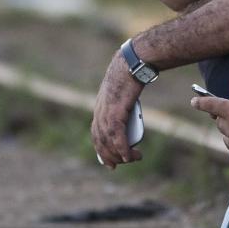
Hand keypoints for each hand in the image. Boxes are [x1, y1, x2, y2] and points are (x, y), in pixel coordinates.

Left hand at [90, 53, 144, 167]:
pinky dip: (122, 148)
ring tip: (132, 159)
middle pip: (100, 141)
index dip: (101, 149)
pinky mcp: (116, 111)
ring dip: (119, 154)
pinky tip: (129, 155)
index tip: (109, 161)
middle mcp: (99, 111)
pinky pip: (116, 135)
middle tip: (120, 164)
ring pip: (108, 141)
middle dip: (109, 156)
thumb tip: (131, 117)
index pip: (95, 133)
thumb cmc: (130, 76)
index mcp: (100, 107)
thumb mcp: (123, 93)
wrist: (132, 63)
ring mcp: (106, 112)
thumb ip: (123, 106)